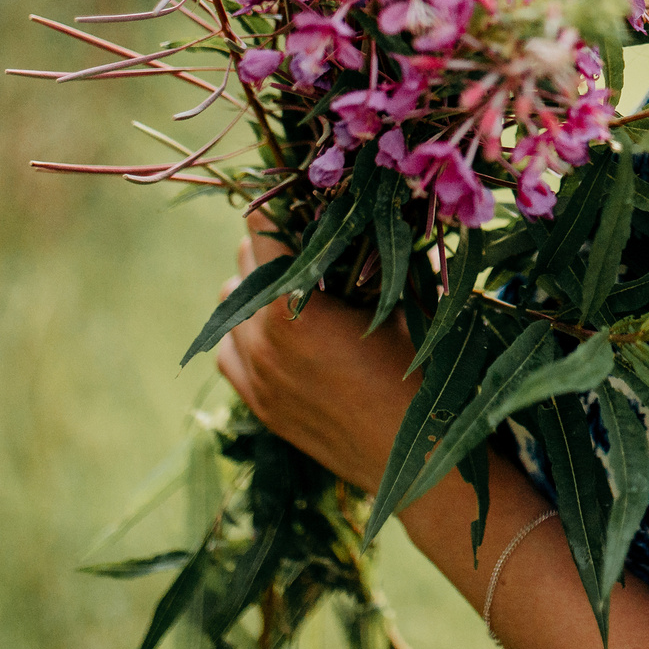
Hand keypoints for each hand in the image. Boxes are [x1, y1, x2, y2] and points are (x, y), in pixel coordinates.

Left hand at [214, 213, 414, 489]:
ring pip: (227, 308)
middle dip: (271, 246)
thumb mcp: (401, 302)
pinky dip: (244, 333)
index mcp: (292, 307)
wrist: (418, 461)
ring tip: (294, 287)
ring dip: (253, 290)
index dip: (279, 202)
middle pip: (242, 265)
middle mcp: (260, 339)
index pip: (262, 231)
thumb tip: (362, 204)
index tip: (294, 187)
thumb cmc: (420, 370)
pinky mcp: (258, 405)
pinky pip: (228, 353)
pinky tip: (278, 331)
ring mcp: (254, 377)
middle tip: (309, 238)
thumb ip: (367, 256)